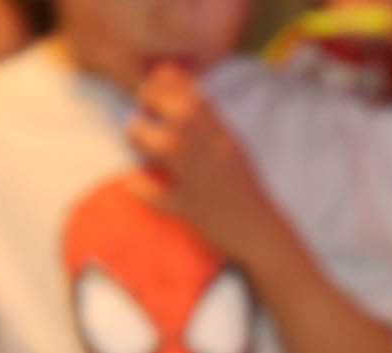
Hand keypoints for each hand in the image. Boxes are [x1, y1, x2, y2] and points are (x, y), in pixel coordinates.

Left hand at [125, 64, 278, 261]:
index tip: (154, 86)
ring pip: (168, 147)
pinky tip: (131, 179)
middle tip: (142, 107)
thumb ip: (210, 122)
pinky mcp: (191, 210)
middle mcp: (213, 153)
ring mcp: (202, 181)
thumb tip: (182, 94)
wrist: (260, 232)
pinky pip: (160, 197)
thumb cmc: (243, 189)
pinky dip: (141, 187)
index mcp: (224, 136)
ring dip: (142, 136)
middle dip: (152, 102)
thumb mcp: (232, 147)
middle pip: (181, 114)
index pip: (196, 95)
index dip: (168, 82)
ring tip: (136, 135)